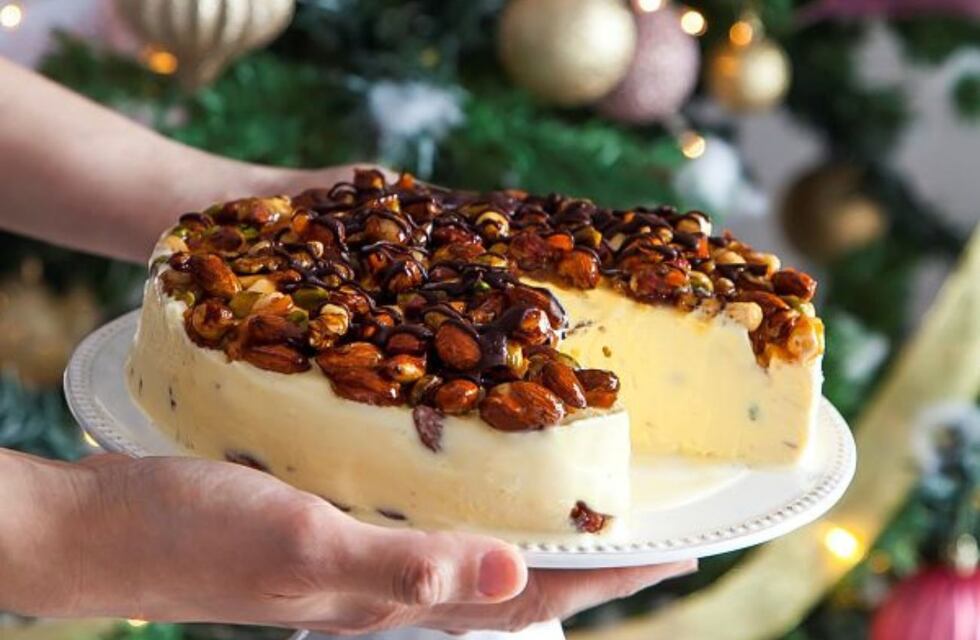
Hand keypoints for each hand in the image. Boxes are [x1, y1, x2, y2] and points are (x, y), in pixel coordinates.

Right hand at [0, 451, 693, 633]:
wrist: (113, 529)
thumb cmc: (196, 539)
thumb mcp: (303, 548)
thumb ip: (407, 566)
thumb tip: (519, 576)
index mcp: (404, 597)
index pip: (538, 591)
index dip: (616, 573)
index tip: (684, 547)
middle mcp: (401, 582)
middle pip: (524, 572)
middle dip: (591, 548)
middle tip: (645, 505)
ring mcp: (373, 554)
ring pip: (482, 542)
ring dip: (538, 517)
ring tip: (583, 479)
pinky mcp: (344, 521)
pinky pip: (430, 512)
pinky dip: (471, 491)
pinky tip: (471, 459)